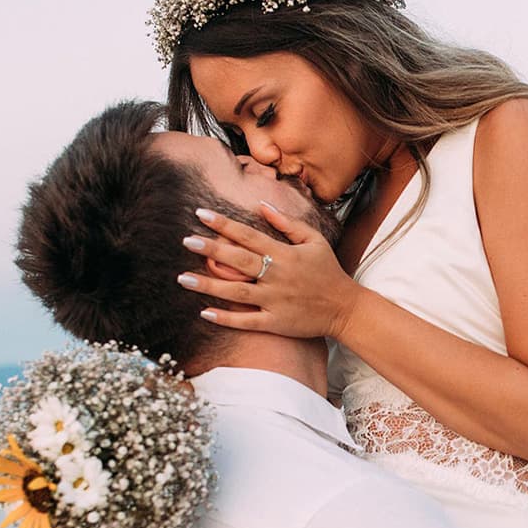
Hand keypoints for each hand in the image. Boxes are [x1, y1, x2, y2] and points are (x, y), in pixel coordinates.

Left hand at [177, 202, 360, 338]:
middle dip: (211, 251)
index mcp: (285, 254)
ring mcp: (275, 301)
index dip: (224, 224)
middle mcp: (278, 276)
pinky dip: (226, 318)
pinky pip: (247, 322)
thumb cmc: (328, 271)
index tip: (201, 214)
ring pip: (237, 293)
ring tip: (182, 278)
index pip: (249, 235)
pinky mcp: (276, 323)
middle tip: (186, 241)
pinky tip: (204, 313)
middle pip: (239, 261)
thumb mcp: (314, 240)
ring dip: (209, 286)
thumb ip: (287, 222)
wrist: (345, 308)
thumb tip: (261, 204)